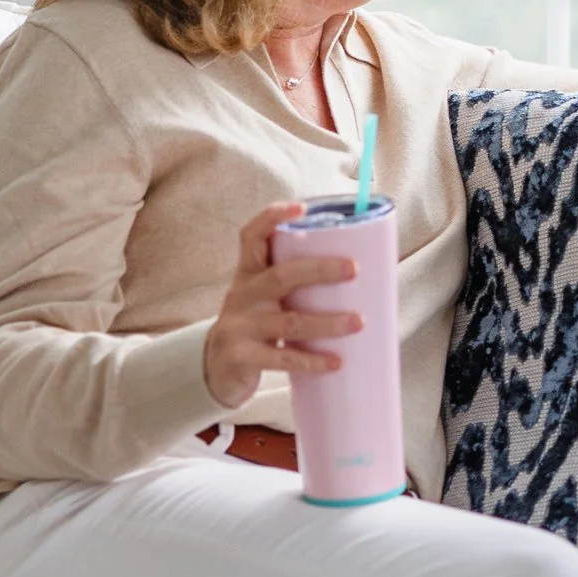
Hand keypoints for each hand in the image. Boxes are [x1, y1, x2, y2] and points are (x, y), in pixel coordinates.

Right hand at [203, 202, 361, 410]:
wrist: (214, 368)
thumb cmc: (255, 323)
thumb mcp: (264, 297)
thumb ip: (296, 283)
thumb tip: (363, 275)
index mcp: (249, 273)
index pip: (251, 236)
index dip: (272, 218)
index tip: (301, 207)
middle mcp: (242, 295)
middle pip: (281, 276)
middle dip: (320, 270)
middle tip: (354, 269)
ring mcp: (239, 326)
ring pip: (289, 321)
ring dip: (327, 322)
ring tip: (358, 322)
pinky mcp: (242, 357)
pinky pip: (281, 358)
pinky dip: (311, 360)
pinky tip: (335, 362)